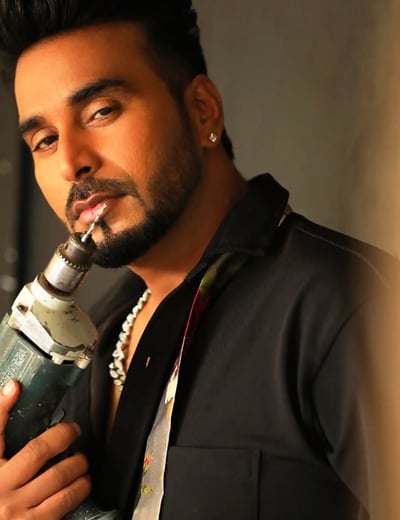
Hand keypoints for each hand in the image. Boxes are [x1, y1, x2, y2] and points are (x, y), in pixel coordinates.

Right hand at [0, 380, 90, 518]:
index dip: (2, 407)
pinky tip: (81, 483)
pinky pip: (63, 502)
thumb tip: (12, 390)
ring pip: (57, 477)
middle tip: (74, 431)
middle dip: (63, 436)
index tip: (15, 388)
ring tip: (82, 460)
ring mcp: (15, 511)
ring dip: (77, 464)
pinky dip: (78, 489)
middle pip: (37, 452)